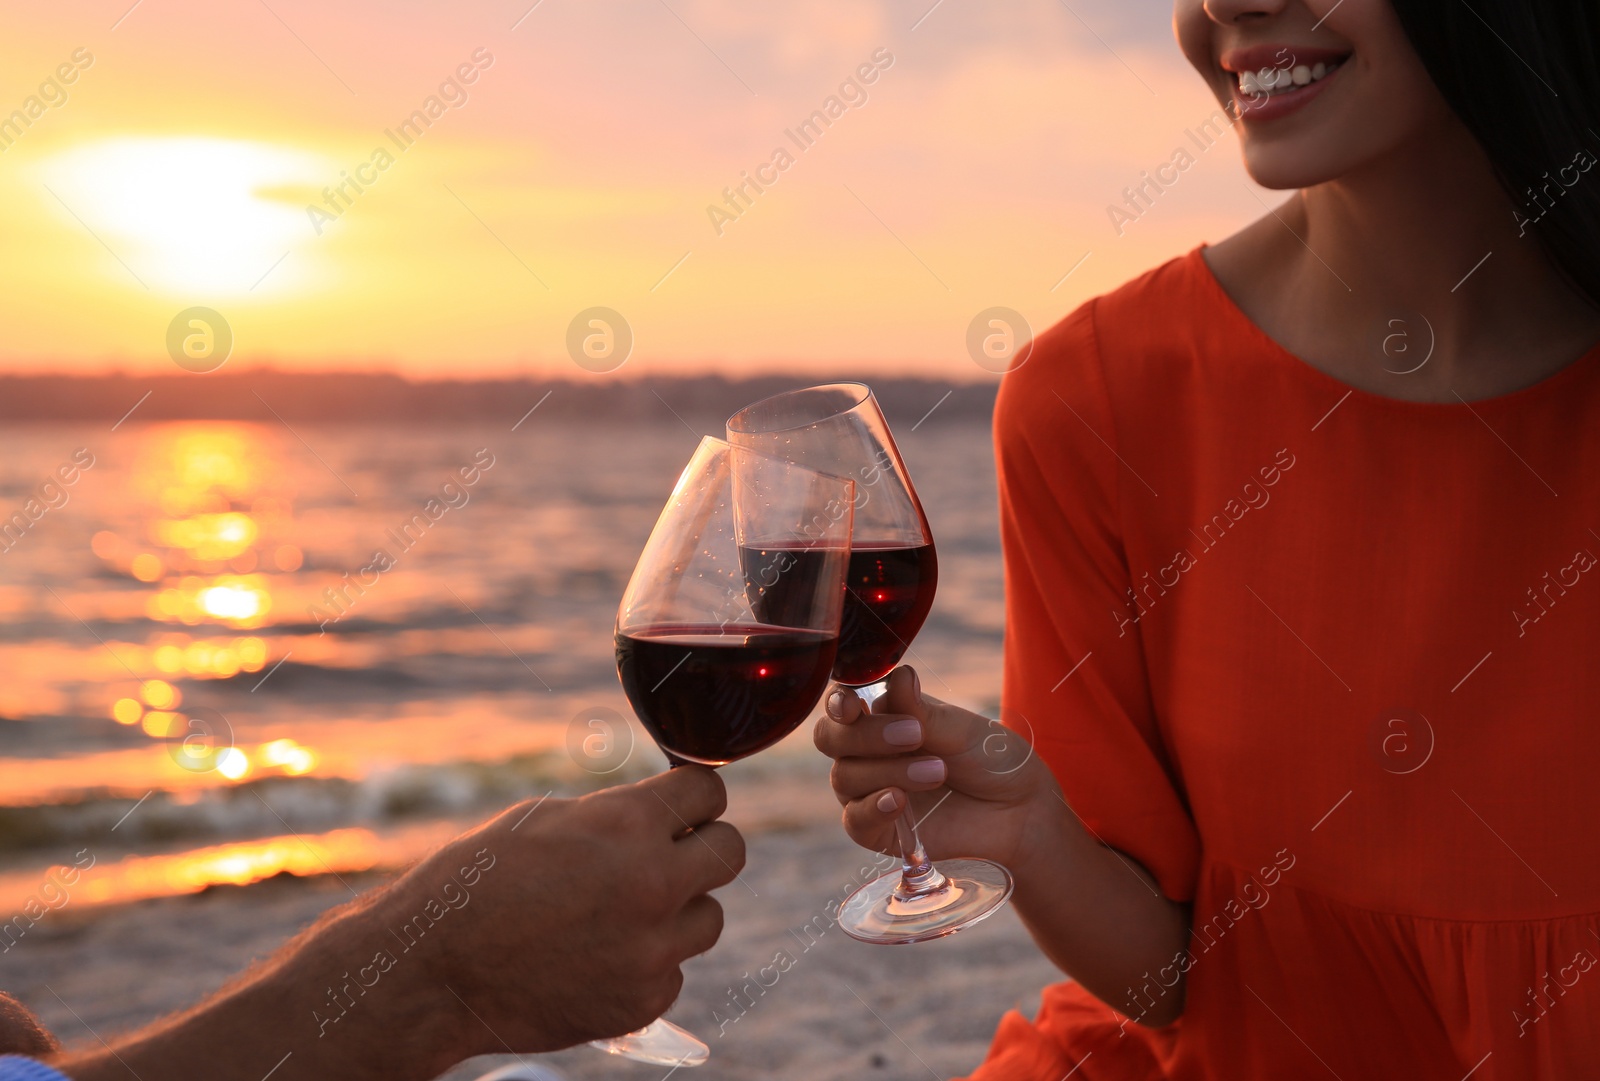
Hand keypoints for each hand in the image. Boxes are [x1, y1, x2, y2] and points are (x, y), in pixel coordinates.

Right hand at [384, 766, 743, 1054]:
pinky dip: (647, 962)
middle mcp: (652, 885)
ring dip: (678, 909)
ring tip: (621, 910)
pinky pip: (673, 969)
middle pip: (731, 851)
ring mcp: (651, 950)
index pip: (711, 790)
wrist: (434, 970)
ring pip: (709, 917)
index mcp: (628, 826)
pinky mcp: (643, 1001)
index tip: (683, 803)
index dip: (694, 795)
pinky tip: (598, 955)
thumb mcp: (550, 819)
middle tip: (671, 852)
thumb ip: (619, 815)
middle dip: (703, 845)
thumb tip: (667, 811)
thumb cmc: (480, 881)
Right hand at [814, 666, 1060, 870]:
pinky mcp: (877, 830)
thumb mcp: (961, 729)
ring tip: (937, 771)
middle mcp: (866, 751)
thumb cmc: (990, 759)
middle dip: (864, 735)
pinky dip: (872, 807)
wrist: (1019, 810)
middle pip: (830, 738)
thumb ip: (922, 711)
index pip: (840, 704)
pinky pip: (855, 819)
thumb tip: (898, 674)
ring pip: (845, 776)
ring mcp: (868, 791)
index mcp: (882, 715)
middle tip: (914, 736)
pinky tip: (898, 800)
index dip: (837, 703)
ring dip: (889, 770)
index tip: (853, 706)